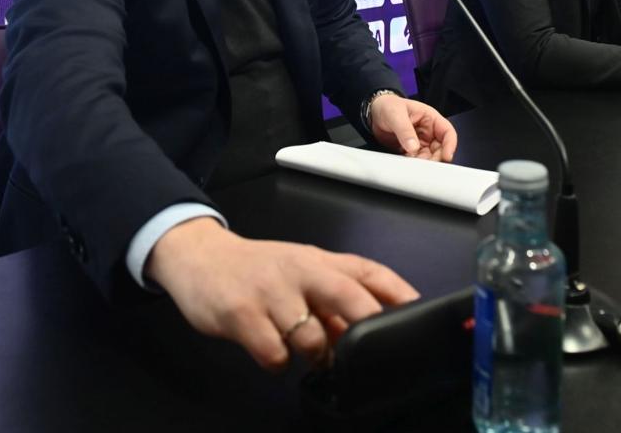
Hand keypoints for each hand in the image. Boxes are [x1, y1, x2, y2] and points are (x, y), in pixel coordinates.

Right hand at [146, 218, 418, 370]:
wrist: (199, 258)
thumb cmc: (258, 270)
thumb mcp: (300, 273)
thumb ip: (335, 299)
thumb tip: (373, 332)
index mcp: (320, 260)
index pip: (368, 270)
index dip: (399, 291)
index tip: (420, 312)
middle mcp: (300, 270)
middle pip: (348, 296)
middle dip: (366, 325)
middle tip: (367, 351)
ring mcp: (271, 291)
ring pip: (312, 339)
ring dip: (312, 354)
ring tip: (296, 346)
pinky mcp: (242, 314)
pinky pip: (275, 355)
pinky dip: (276, 362)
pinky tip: (267, 348)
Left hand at [368, 94, 456, 161]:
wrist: (373, 113)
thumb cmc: (387, 106)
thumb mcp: (396, 114)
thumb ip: (405, 130)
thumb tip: (413, 147)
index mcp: (431, 118)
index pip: (447, 132)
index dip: (450, 145)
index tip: (446, 156)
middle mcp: (428, 131)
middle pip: (440, 149)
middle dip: (435, 158)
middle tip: (425, 165)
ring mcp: (420, 142)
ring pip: (429, 157)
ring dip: (423, 163)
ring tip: (414, 165)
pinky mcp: (411, 150)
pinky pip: (416, 160)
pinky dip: (413, 165)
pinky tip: (407, 165)